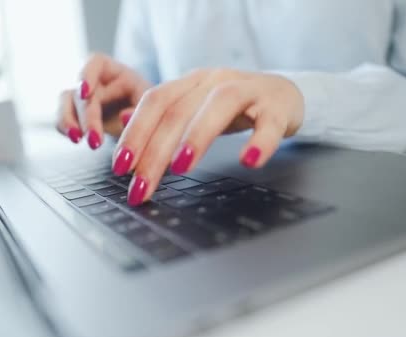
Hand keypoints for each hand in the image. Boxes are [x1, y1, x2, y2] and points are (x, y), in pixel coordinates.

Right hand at [56, 53, 151, 148]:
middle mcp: (95, 81)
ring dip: (67, 121)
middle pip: (81, 91)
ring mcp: (82, 97)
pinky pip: (63, 118)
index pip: (95, 62)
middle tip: (95, 141)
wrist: (144, 122)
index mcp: (115, 71)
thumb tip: (123, 117)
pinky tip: (76, 139)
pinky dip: (65, 129)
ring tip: (76, 139)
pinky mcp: (76, 114)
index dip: (87, 74)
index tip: (85, 93)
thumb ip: (139, 112)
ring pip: (65, 102)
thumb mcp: (151, 108)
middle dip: (87, 117)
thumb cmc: (149, 109)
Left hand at [112, 68, 304, 205]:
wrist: (284, 94)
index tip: (120, 166)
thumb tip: (122, 121)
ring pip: (219, 105)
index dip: (135, 132)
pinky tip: (248, 160)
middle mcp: (215, 81)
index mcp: (191, 83)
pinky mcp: (278, 106)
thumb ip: (162, 113)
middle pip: (179, 110)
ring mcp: (248, 90)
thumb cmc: (235, 106)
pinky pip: (269, 122)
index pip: (155, 102)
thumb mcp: (195, 104)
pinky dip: (259, 141)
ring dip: (196, 137)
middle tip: (141, 186)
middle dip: (155, 151)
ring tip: (180, 168)